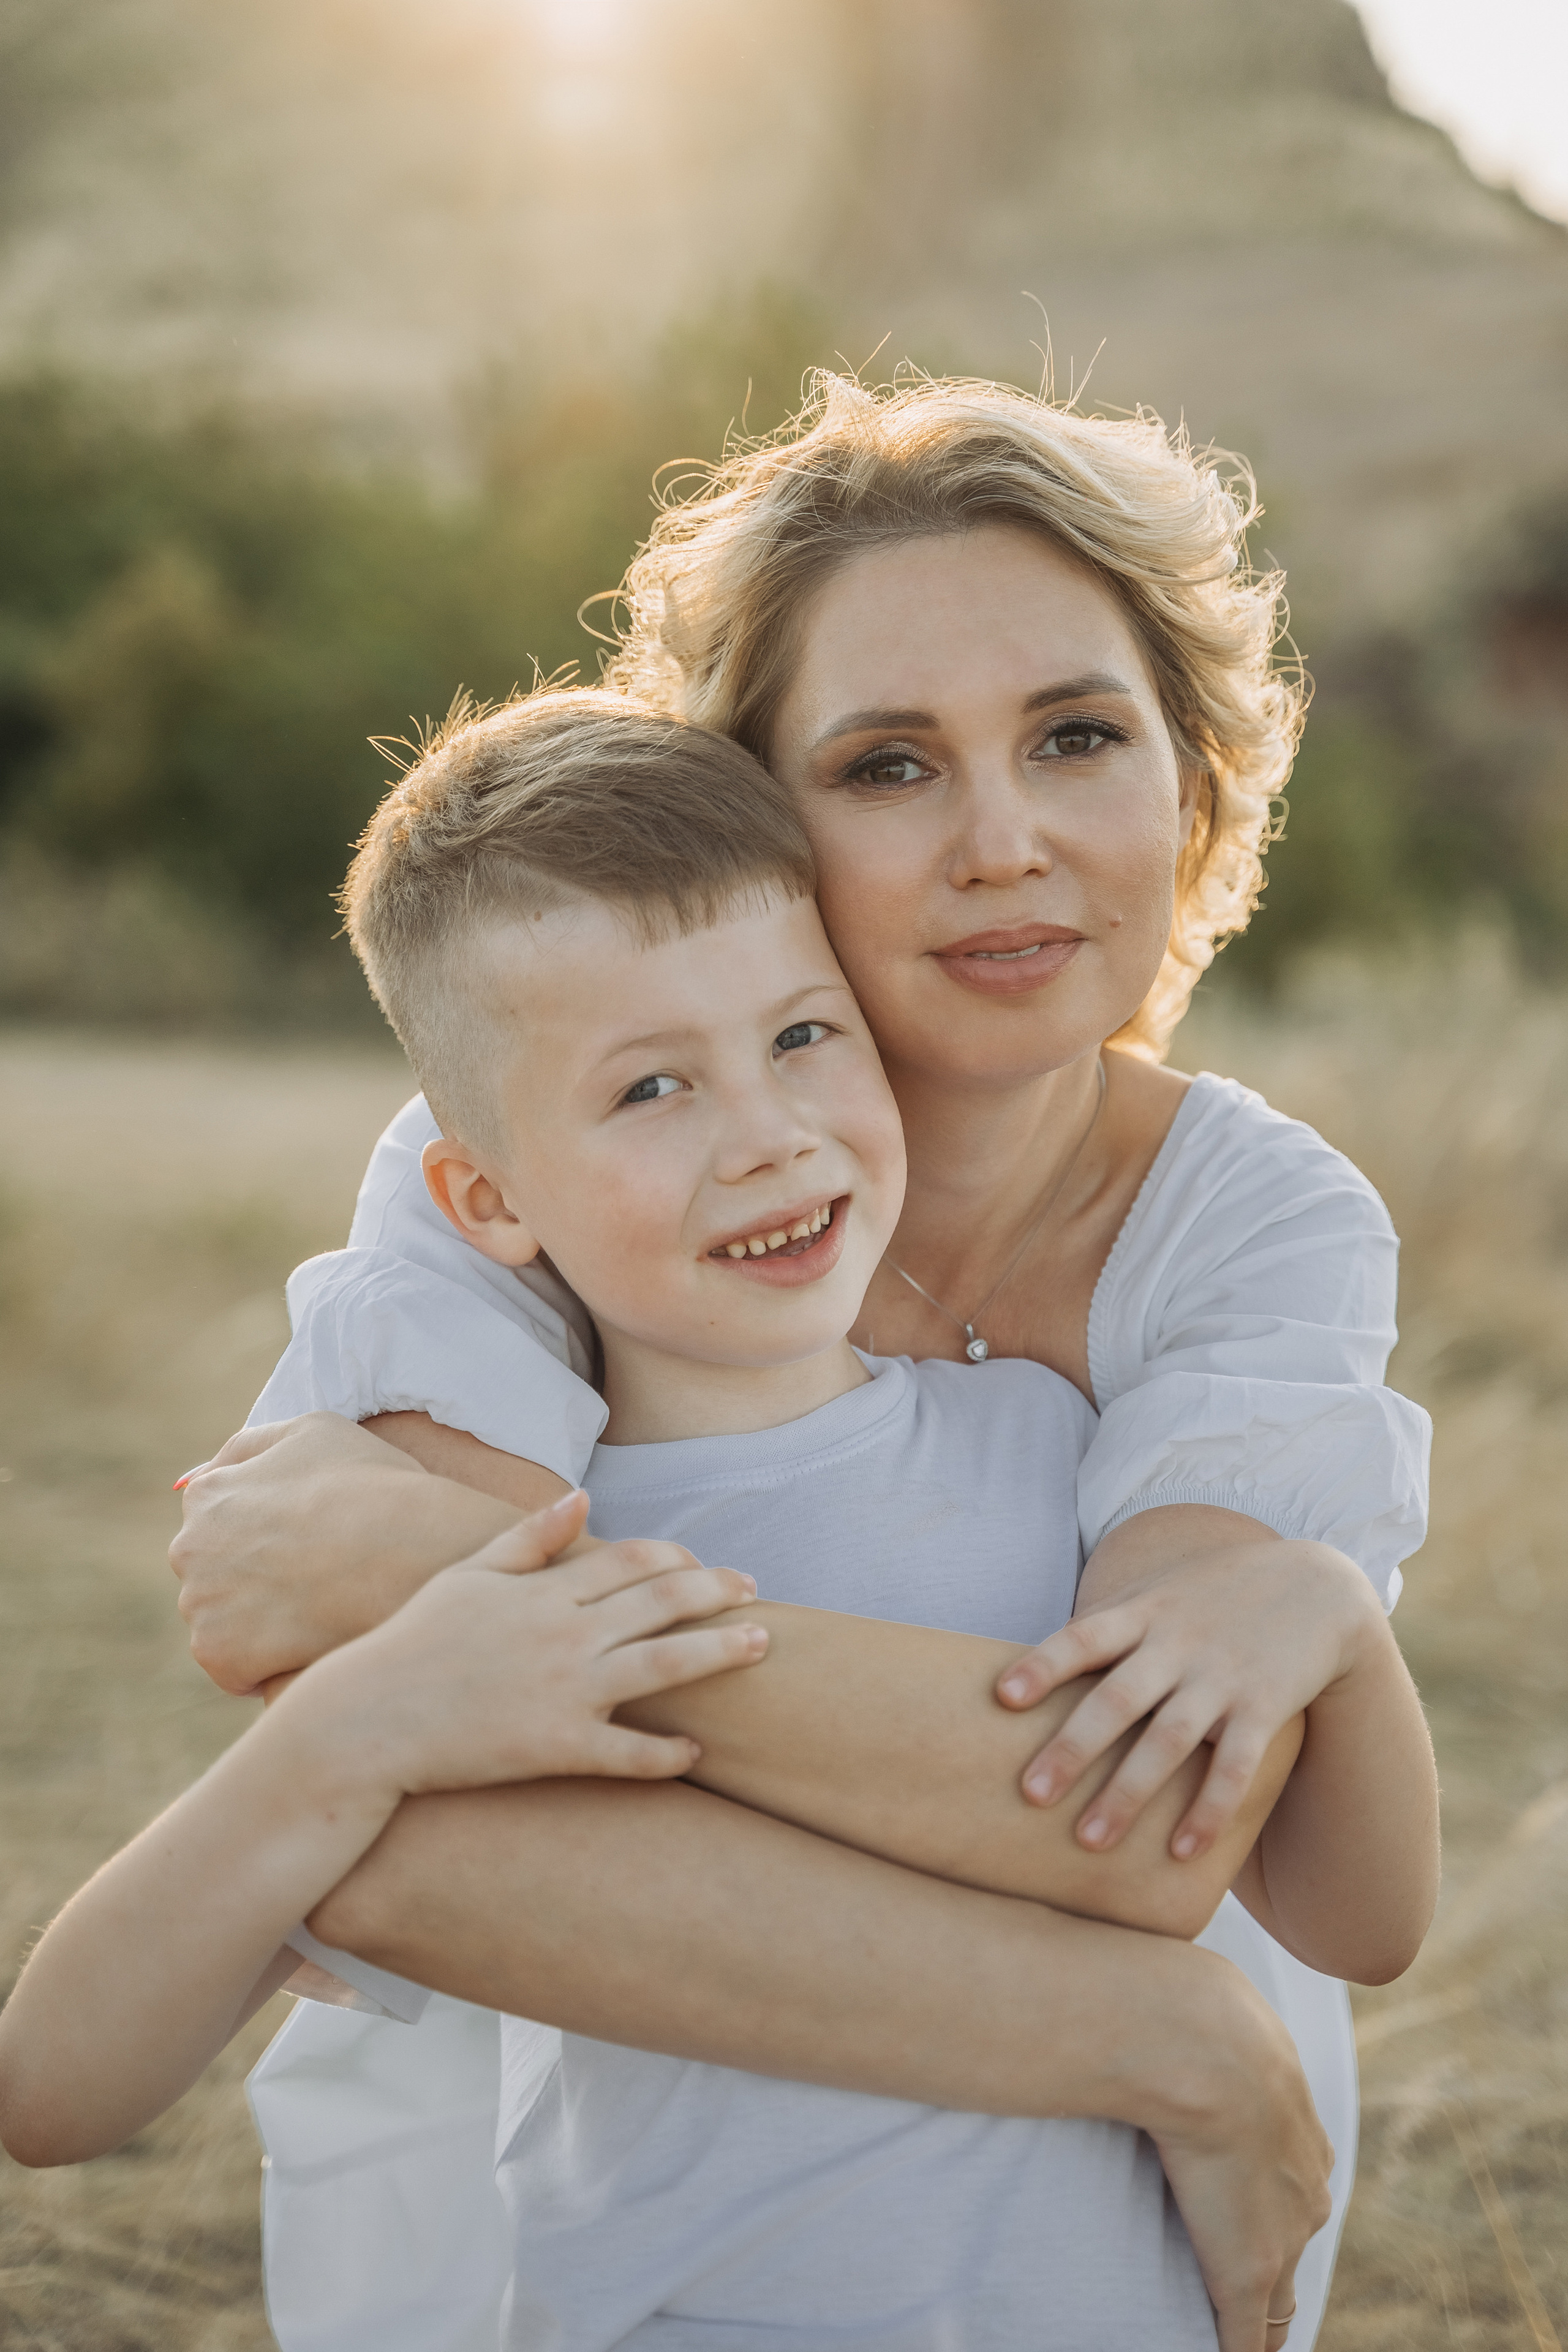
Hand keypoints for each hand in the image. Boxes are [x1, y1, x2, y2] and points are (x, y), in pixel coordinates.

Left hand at [171, 1412, 517, 1693]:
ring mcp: (200, 1603)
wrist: (410, 1549)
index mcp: (208, 1494)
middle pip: (214, 1575)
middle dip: (254, 1580)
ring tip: (317, 1613)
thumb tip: (187, 1481)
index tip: (308, 1543)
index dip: (268, 1535)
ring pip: (222, 1622)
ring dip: (258, 1624)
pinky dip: (265, 1666)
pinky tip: (309, 1646)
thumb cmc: (373, 1484)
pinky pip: (235, 1669)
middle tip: (317, 1580)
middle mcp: (189, 1548)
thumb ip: (247, 1448)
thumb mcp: (312, 1431)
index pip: (219, 1524)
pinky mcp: (219, 1654)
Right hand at [296, 1490, 768, 1791]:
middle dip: (717, 1593)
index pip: (633, 1561)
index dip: (678, 1560)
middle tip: (755, 1594)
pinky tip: (695, 1753)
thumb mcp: (468, 1575)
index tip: (707, 1567)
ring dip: (719, 1653)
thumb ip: (528, 1537)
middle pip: (662, 1603)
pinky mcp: (556, 1747)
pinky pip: (627, 1753)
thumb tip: (582, 1498)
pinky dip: (665, 1754)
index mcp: (544, 1590)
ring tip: (761, 1645)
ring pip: (663, 1665)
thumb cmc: (413, 1643)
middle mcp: (564, 1634)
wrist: (367, 1721)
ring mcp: (564, 1690)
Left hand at [996, 1534, 1382, 1858]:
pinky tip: (1182, 1851)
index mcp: (1146, 1614)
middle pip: (1117, 1699)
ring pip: (1169, 1741)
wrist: (1318, 1586)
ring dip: (1128, 1793)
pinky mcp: (1265, 1707)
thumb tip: (1039, 1663)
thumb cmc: (1219, 1593)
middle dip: (1073, 1748)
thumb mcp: (1162, 1592)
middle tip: (1031, 1795)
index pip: (1084, 1637)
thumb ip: (1111, 1624)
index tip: (1003, 1696)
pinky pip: (1235, 1766)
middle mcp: (1179, 1645)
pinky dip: (1209, 1810)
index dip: (1043, 1665)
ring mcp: (1222, 1677)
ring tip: (1088, 1841)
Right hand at [1151, 1955, 1332, 2351]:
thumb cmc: (1193, 2009)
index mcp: (1297, 2129)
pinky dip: (1235, 2351)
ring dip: (1255, 2315)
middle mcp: (1303, 2185)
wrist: (1199, 2039)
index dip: (1268, 2208)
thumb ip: (1198, 2019)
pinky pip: (1247, 2338)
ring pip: (1277, 2296)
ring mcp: (1278, 2234)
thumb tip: (1152, 1981)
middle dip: (1270, 2269)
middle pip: (1293, 2245)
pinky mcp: (1247, 2272)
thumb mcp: (1213, 2007)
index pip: (1293, 2187)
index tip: (1241, 2215)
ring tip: (1231, 2329)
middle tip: (1240, 2290)